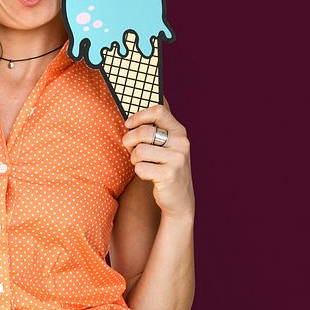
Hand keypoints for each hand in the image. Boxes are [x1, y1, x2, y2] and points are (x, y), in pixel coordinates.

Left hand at [122, 99, 193, 218]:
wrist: (179, 199)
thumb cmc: (165, 168)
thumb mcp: (166, 146)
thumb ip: (153, 131)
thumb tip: (128, 121)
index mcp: (179, 131)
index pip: (158, 111)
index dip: (139, 116)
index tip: (128, 124)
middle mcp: (181, 143)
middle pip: (143, 132)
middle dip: (129, 141)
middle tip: (130, 149)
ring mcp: (177, 159)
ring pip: (139, 151)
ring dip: (134, 159)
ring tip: (142, 164)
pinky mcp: (169, 175)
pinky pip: (140, 168)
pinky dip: (139, 172)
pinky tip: (149, 175)